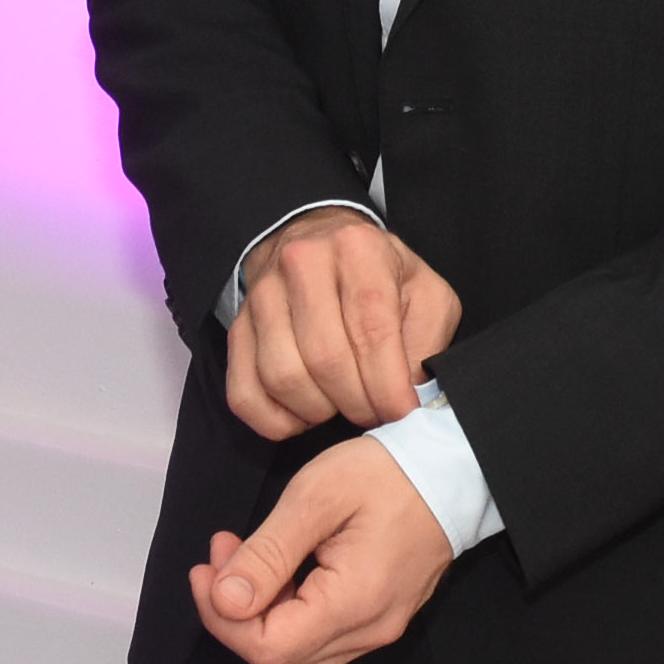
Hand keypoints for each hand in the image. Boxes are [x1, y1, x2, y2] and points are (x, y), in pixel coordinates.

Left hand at [189, 436, 453, 663]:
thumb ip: (268, 553)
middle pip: (278, 661)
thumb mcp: (317, 496)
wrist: (455, 469)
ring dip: (259, 616)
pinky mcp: (381, 619)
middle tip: (224, 554)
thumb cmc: (388, 473)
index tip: (207, 567)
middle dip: (235, 615)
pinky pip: (321, 640)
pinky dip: (288, 613)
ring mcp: (378, 630)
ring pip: (298, 657)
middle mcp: (368, 632)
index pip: (266, 649)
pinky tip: (281, 567)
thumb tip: (224, 601)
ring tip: (246, 557)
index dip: (221, 618)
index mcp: (352, 604)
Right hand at [225, 208, 459, 440]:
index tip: (401, 413)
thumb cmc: (380, 277)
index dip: (387, 386)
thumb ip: (426, 340)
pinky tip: (305, 412)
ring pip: (283, 378)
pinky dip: (276, 421)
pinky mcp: (237, 328)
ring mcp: (262, 295)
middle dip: (356, 403)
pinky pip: (244, 394)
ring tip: (341, 405)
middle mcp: (302, 263)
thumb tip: (409, 396)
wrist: (320, 243)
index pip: (371, 331)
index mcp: (357, 249)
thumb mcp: (423, 293)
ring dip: (318, 411)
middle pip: (325, 359)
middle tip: (374, 413)